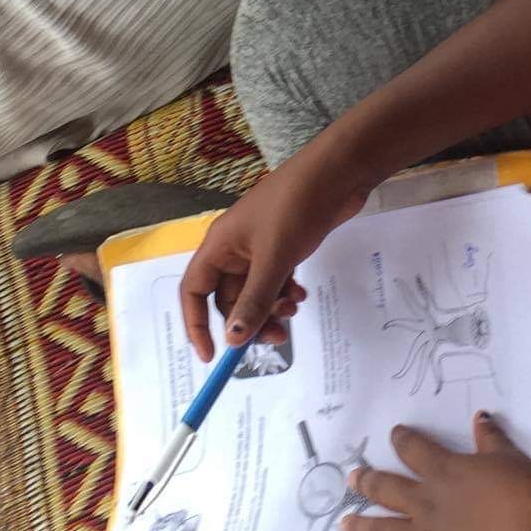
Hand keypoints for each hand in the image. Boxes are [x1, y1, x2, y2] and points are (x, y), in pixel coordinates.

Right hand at [177, 144, 371, 359]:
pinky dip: (285, 292)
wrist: (336, 174)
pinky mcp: (283, 246)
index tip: (210, 355)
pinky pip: (274, 280)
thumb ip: (254, 300)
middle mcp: (234, 248)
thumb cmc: (295, 208)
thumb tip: (233, 340)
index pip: (193, 291)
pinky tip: (301, 293)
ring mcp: (259, 247)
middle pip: (228, 298)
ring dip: (271, 307)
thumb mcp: (274, 258)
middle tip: (277, 337)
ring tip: (294, 308)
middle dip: (248, 320)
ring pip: (255, 292)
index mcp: (219, 246)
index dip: (196, 324)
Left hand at [342, 416, 530, 530]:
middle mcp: (427, 504)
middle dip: (367, 482)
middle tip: (350, 478)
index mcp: (445, 472)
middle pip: (387, 489)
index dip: (402, 440)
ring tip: (344, 522)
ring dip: (362, 525)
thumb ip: (491, 438)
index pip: (415, 450)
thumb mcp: (510, 458)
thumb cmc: (525, 496)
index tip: (393, 434)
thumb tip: (479, 416)